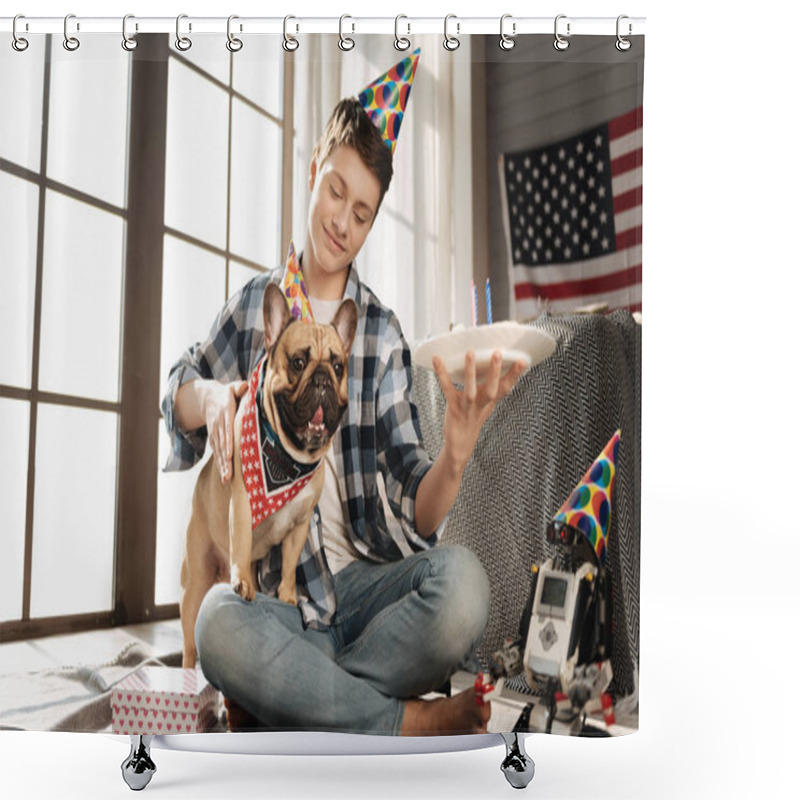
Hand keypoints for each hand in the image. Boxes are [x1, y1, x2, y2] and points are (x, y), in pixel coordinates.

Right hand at [202, 380, 248, 482]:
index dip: (228, 442)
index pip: (227, 429)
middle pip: (222, 444)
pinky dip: (220, 464)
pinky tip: (224, 476)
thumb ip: (239, 387)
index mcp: (225, 412)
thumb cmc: (226, 393)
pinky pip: (216, 452)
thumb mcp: (231, 387)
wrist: (207, 397)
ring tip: (227, 479)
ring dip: (222, 466)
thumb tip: (246, 385)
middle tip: (229, 474)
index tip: (229, 455)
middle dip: (225, 460)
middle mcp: (218, 424)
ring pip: (218, 451)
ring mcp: (214, 432)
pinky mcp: (213, 438)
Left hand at [432, 350, 526, 472]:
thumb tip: (496, 367)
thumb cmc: (473, 418)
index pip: (506, 386)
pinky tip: (436, 359)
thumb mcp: (486, 404)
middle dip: (495, 371)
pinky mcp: (453, 407)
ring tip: (470, 352)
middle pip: (492, 388)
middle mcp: (481, 404)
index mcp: (490, 401)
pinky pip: (447, 389)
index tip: (522, 360)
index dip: (515, 374)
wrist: (460, 443)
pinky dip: (441, 374)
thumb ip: (492, 388)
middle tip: (498, 353)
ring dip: (470, 371)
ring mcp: (467, 406)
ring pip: (471, 389)